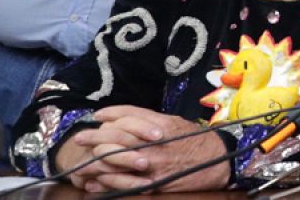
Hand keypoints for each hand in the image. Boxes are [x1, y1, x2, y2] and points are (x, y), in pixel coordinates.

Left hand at [59, 106, 230, 192]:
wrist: (219, 162)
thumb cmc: (197, 140)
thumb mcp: (176, 122)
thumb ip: (151, 120)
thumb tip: (125, 117)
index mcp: (161, 125)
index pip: (127, 117)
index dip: (109, 115)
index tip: (96, 117)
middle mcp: (154, 144)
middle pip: (116, 138)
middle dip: (94, 137)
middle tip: (80, 138)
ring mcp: (152, 166)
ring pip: (115, 162)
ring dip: (94, 163)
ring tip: (81, 163)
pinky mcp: (153, 184)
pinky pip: (124, 184)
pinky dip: (106, 184)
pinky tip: (95, 183)